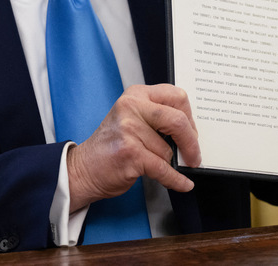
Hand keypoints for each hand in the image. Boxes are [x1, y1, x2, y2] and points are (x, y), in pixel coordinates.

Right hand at [66, 84, 200, 212]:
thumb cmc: (111, 145)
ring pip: (168, 150)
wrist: (83, 168)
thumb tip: (190, 132)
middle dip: (191, 142)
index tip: (192, 132)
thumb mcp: (132, 117)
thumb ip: (157, 116)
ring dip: (170, 163)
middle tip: (194, 155)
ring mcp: (129, 130)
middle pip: (178, 120)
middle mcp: (131, 107)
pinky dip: (176, 180)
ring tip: (160, 166)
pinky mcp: (130, 153)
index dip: (190, 117)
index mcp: (136, 95)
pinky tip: (182, 183)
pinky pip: (164, 168)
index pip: (177, 96)